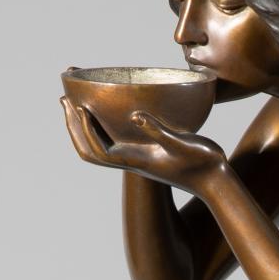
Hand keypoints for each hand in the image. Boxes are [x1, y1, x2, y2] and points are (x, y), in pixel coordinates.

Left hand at [59, 97, 223, 189]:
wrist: (214, 179)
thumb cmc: (201, 164)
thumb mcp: (181, 144)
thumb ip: (158, 130)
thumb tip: (136, 115)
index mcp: (135, 159)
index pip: (97, 149)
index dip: (84, 130)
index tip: (78, 107)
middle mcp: (131, 159)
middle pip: (90, 149)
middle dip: (73, 127)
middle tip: (63, 99)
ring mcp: (137, 155)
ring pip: (99, 145)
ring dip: (82, 126)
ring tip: (74, 103)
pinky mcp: (145, 150)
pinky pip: (114, 139)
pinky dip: (101, 125)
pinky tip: (102, 110)